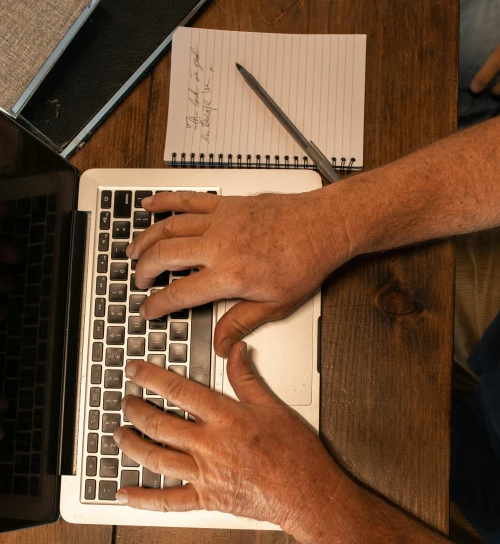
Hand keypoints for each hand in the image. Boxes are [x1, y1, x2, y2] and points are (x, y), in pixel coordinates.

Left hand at [114, 344, 344, 531]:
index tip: (135, 370)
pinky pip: (168, 500)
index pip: (179, 390)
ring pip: (156, 457)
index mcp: (225, 418)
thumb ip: (247, 378)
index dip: (151, 377)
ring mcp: (205, 474)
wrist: (307, 493)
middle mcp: (210, 445)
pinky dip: (143, 499)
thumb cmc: (295, 453)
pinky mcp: (207, 498)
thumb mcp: (273, 406)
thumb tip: (235, 350)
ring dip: (131, 445)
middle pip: (159, 423)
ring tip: (119, 434)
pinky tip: (125, 493)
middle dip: (135, 409)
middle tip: (126, 401)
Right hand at [127, 187, 348, 356]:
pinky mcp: (227, 205)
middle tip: (139, 281)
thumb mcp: (276, 305)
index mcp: (229, 275)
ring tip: (133, 251)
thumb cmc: (305, 261)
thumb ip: (242, 323)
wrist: (323, 226)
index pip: (179, 293)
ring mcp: (220, 221)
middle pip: (164, 256)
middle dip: (144, 271)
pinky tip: (149, 205)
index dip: (157, 304)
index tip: (148, 310)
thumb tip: (221, 344)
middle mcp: (219, 245)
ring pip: (169, 227)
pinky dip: (165, 200)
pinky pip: (188, 199)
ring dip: (146, 239)